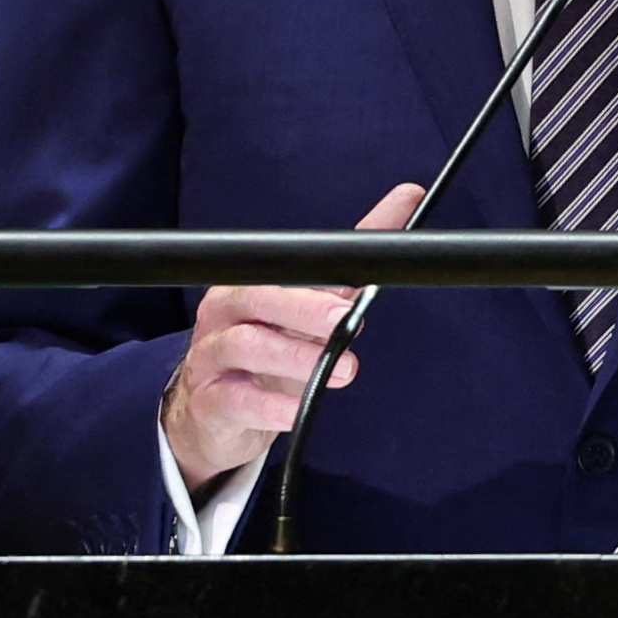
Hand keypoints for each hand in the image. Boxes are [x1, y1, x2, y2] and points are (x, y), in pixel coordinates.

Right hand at [163, 181, 423, 493]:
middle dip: (304, 307)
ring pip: (248, 345)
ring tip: (344, 371)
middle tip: (346, 323)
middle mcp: (223, 312)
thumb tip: (407, 200)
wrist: (214, 417)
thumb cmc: (266, 357)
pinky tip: (300, 409)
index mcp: (248, 283)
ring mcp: (211, 356)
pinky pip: (239, 400)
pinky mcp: (210, 402)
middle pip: (258, 297)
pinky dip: (273, 405)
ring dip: (298, 357)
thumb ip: (350, 269)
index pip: (284, 265)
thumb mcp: (305, 314)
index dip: (321, 263)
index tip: (362, 273)